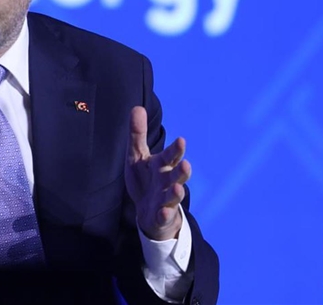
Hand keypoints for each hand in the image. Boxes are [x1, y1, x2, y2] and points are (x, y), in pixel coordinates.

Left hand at [124, 106, 190, 240]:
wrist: (148, 211)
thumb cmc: (145, 179)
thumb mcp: (137, 156)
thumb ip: (138, 134)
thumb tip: (137, 107)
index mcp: (161, 166)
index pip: (169, 156)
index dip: (175, 149)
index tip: (181, 140)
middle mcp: (166, 181)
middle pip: (175, 175)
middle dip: (181, 171)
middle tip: (186, 164)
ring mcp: (165, 199)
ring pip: (173, 196)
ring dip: (176, 192)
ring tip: (179, 188)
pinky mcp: (160, 215)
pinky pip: (163, 215)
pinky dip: (164, 214)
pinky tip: (163, 212)